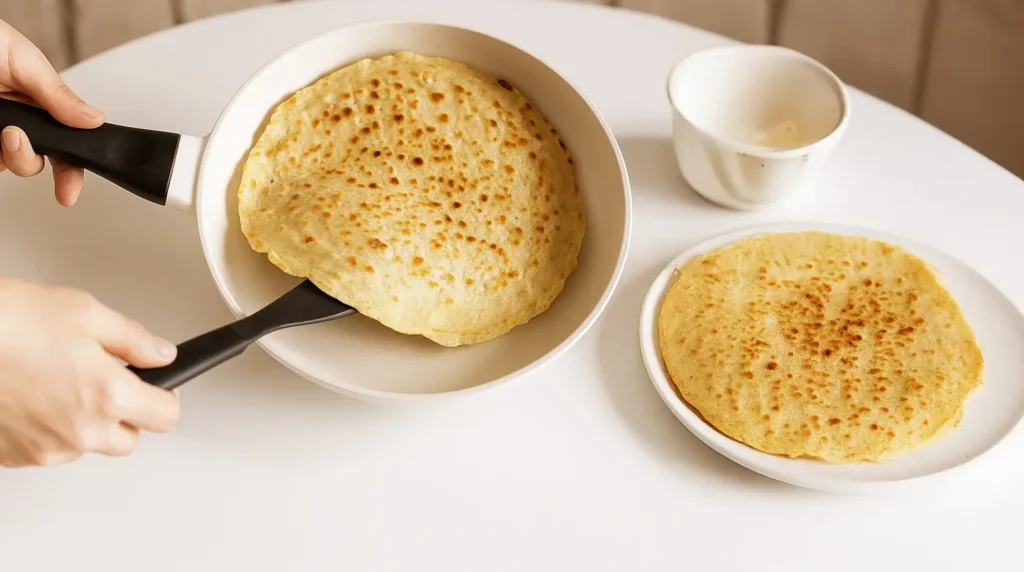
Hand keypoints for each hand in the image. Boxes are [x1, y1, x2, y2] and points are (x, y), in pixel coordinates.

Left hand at [0, 18, 103, 205]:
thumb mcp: (28, 65)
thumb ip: (60, 97)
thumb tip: (94, 120)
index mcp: (40, 103)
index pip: (66, 143)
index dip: (72, 168)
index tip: (69, 190)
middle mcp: (18, 121)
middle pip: (38, 161)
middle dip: (32, 160)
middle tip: (20, 143)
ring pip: (12, 164)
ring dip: (12, 154)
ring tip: (5, 131)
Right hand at [0, 277, 178, 467]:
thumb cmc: (8, 323)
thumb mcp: (85, 313)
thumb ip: (133, 339)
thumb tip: (161, 353)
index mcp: (107, 395)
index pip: (165, 417)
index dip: (165, 397)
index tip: (160, 387)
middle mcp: (80, 431)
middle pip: (129, 439)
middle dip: (126, 413)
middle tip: (106, 381)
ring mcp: (45, 449)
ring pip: (87, 445)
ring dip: (85, 422)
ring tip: (59, 381)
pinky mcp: (16, 456)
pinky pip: (49, 450)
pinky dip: (49, 429)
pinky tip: (34, 396)